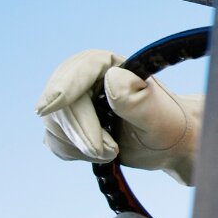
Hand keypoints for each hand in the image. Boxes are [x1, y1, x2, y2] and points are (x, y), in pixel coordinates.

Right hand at [35, 50, 201, 184]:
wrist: (168, 143)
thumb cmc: (168, 124)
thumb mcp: (157, 115)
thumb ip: (134, 99)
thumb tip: (110, 78)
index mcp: (111, 65)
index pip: (81, 69)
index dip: (63, 87)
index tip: (49, 108)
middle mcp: (88, 79)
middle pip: (62, 102)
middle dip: (82, 131)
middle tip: (110, 151)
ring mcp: (74, 102)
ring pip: (54, 124)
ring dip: (81, 145)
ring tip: (114, 151)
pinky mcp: (68, 125)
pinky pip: (56, 140)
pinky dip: (75, 152)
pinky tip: (101, 152)